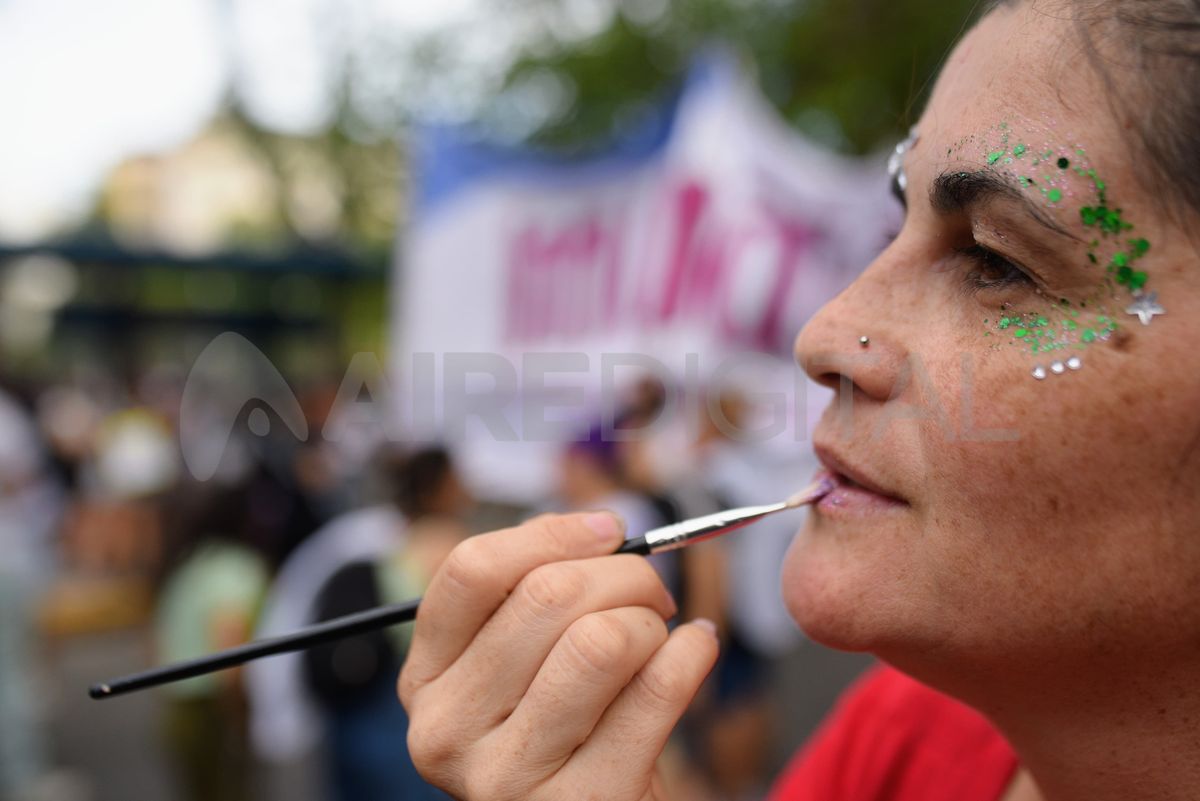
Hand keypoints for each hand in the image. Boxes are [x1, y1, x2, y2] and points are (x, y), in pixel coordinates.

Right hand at [398, 512, 719, 800]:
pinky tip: (694, 651)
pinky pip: (656, 690)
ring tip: (660, 636)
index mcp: (427, 680)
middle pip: (546, 596)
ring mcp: (508, 776)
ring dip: (650, 622)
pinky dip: (691, 654)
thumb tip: (602, 530)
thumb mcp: (520, 670)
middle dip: (624, 575)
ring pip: (600, 640)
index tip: (607, 531)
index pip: (472, 571)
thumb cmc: (565, 734)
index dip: (550, 534)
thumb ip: (535, 595)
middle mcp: (448, 730)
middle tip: (653, 593)